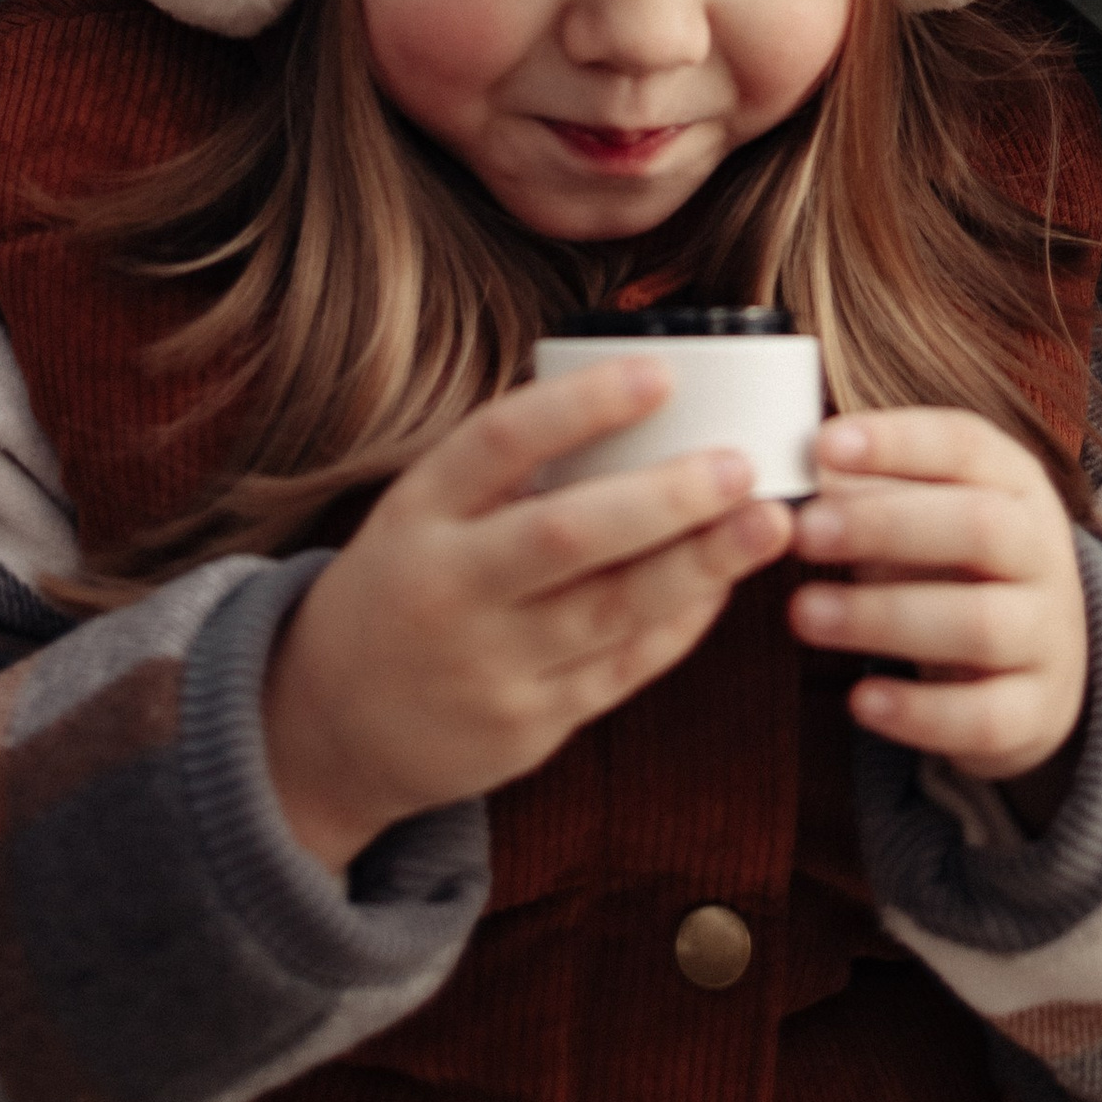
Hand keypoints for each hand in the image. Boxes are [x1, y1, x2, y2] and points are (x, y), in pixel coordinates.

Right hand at [262, 356, 790, 870]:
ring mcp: (489, 666)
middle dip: (664, 499)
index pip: (499, 442)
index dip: (583, 405)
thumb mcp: (419, 511)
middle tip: (740, 463)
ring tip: (770, 523)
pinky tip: (723, 585)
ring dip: (699, 565)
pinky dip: (680, 624)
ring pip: (610, 611)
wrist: (331, 726)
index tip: (662, 373)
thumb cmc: (403, 584)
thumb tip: (635, 397)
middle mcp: (450, 588)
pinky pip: (620, 669)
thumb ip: (504, 470)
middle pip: (566, 535)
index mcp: (418, 512)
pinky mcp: (527, 728)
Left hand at [787, 407, 1087, 788]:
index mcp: (1016, 483)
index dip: (897, 442)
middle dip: (885, 526)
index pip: (965, 444)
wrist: (1038, 659)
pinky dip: (919, 711)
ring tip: (804, 613)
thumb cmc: (957, 564)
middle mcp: (1043, 552)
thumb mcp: (930, 511)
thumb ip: (872, 488)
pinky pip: (984, 716)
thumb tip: (797, 466)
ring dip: (884, 617)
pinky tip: (860, 700)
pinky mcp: (1038, 711)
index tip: (824, 445)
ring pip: (979, 624)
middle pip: (979, 527)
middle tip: (804, 532)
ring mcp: (1049, 635)